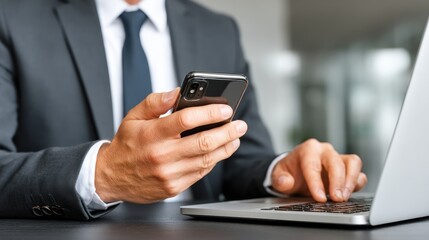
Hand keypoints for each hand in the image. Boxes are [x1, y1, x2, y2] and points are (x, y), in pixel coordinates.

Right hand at [94, 88, 247, 202]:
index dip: (210, 112)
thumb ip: (155, 102)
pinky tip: (220, 152)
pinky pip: (200, 173)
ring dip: (226, 148)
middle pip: (204, 142)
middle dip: (227, 132)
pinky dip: (213, 161)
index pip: (187, 119)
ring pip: (207, 160)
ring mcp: (169, 174)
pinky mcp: (174, 187)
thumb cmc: (126, 145)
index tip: (225, 108)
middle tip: (240, 125)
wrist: (111, 177)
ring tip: (235, 138)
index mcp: (153, 134)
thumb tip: (177, 92)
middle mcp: (162, 155)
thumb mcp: (133, 117)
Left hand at [271, 139, 366, 201]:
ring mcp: (337, 157)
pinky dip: (358, 182)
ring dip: (350, 181)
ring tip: (344, 197)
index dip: (316, 182)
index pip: (312, 165)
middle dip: (337, 182)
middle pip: (335, 162)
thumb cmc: (289, 172)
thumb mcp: (279, 176)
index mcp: (307, 150)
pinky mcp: (347, 167)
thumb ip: (280, 180)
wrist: (295, 170)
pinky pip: (358, 171)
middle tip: (336, 199)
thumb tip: (286, 182)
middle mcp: (324, 151)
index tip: (319, 197)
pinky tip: (351, 193)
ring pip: (352, 163)